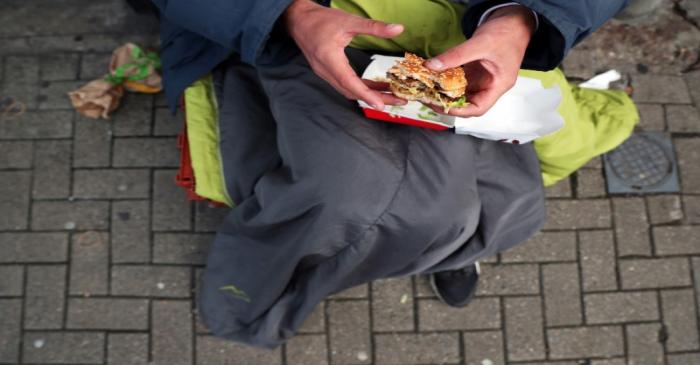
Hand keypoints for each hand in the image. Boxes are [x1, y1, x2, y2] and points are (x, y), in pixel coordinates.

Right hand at [284, 0, 406, 108]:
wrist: (299, 20)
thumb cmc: (321, 20)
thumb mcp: (349, 21)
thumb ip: (374, 27)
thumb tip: (398, 29)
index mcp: (329, 58)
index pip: (349, 82)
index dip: (365, 94)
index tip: (380, 104)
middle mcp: (326, 71)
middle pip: (352, 91)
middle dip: (375, 98)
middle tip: (398, 101)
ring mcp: (326, 74)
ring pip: (349, 91)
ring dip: (369, 95)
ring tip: (391, 96)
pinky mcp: (328, 73)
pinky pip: (346, 85)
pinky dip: (362, 88)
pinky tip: (376, 87)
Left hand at [425, 5, 535, 116]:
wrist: (514, 21)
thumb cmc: (506, 32)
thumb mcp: (480, 43)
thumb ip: (456, 56)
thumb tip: (432, 66)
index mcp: (499, 85)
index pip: (479, 108)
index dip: (459, 110)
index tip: (440, 105)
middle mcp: (490, 86)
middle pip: (468, 104)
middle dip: (448, 104)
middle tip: (428, 98)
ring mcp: (483, 80)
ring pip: (463, 94)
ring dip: (446, 94)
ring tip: (428, 91)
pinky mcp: (476, 73)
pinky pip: (460, 82)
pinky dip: (447, 82)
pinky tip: (435, 80)